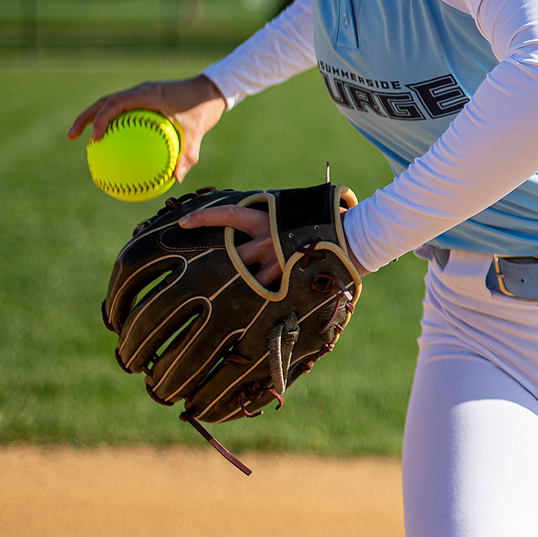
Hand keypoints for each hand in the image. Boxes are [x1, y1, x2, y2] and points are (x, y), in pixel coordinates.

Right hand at [66, 74, 226, 183]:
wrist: (212, 89)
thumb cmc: (204, 109)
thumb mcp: (197, 133)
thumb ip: (188, 155)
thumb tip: (176, 180)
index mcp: (149, 95)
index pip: (117, 103)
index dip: (102, 118)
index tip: (94, 138)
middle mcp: (141, 91)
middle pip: (104, 101)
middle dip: (85, 117)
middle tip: (71, 136)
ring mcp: (140, 92)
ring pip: (109, 103)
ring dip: (93, 117)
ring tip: (80, 139)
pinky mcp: (144, 97)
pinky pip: (122, 110)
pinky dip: (111, 122)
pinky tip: (107, 143)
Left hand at [177, 203, 370, 290]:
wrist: (355, 234)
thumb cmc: (326, 220)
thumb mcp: (295, 214)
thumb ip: (274, 222)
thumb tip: (259, 227)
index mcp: (266, 219)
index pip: (228, 215)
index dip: (204, 219)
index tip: (182, 223)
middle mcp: (266, 241)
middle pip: (231, 255)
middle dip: (215, 266)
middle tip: (191, 279)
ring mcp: (277, 263)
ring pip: (248, 281)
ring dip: (241, 291)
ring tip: (222, 307)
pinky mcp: (289, 281)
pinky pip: (270, 296)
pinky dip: (265, 305)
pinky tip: (256, 322)